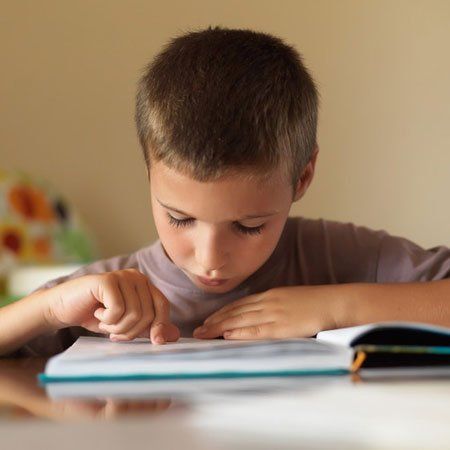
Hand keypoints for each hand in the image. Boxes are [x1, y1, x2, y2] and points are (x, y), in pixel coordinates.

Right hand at [46, 269, 179, 343]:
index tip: (154, 342)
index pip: (162, 306)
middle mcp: (136, 277)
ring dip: (117, 327)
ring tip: (105, 322)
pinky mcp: (107, 280)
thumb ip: (150, 328)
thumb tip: (175, 336)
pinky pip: (118, 310)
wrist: (62, 308)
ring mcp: (122, 276)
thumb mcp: (127, 325)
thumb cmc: (96, 316)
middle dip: (131, 331)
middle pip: (148, 313)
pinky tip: (96, 313)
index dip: (160, 326)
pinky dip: (107, 320)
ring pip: (134, 313)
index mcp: (144, 284)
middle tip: (114, 331)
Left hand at [193, 286, 341, 339]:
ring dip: (220, 327)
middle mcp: (268, 303)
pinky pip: (256, 331)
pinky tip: (227, 336)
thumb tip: (263, 313)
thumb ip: (275, 304)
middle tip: (198, 330)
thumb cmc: (316, 302)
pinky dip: (239, 333)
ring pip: (240, 321)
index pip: (240, 304)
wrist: (334, 302)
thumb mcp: (291, 297)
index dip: (223, 312)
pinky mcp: (282, 327)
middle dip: (215, 321)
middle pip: (235, 312)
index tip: (209, 319)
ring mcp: (274, 314)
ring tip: (204, 334)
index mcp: (270, 295)